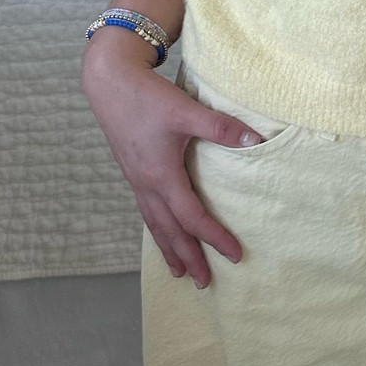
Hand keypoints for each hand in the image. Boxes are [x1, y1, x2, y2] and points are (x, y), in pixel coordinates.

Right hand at [83, 31, 263, 286]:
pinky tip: (162, 232)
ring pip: (155, 225)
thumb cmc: (147, 96)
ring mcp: (136, 180)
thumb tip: (256, 138)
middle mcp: (146, 185)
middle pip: (170, 231)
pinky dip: (157, 229)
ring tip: (179, 272)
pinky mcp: (132, 172)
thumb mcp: (186, 111)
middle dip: (188, 257)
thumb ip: (221, 127)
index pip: (192, 218)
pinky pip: (146, 211)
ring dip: (169, 249)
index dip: (215, 237)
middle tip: (205, 283)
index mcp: (161, 176)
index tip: (235, 255)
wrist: (109, 81)